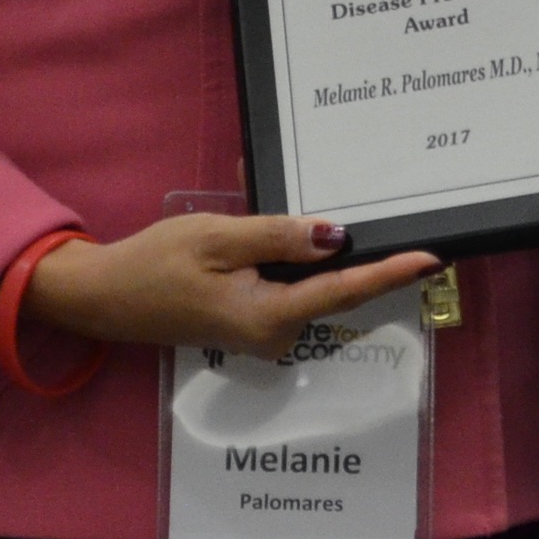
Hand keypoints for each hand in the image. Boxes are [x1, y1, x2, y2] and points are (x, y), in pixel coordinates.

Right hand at [22, 213, 441, 361]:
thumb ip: (279, 237)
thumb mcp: (217, 238)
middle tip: (393, 215)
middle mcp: (275, 335)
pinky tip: (278, 224)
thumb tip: (337, 237)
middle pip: (335, 290)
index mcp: (270, 317)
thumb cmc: (156, 264)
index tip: (432, 258)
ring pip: (310, 285)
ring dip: (315, 249)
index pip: (346, 292)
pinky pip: (287, 285)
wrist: (105, 298)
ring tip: (317, 204)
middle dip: (359, 253)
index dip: (391, 273)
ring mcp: (264, 333)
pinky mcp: (252, 322)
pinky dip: (289, 256)